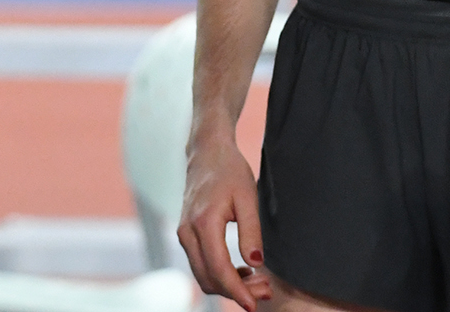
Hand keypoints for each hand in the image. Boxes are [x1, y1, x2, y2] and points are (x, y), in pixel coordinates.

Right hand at [178, 133, 272, 309]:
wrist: (206, 153)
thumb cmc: (229, 171)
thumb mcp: (248, 196)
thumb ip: (251, 230)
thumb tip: (256, 262)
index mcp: (203, 222)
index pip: (219, 268)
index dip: (237, 290)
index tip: (254, 304)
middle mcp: (187, 233)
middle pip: (208, 278)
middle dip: (236, 291)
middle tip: (265, 291)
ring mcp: (184, 235)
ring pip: (203, 275)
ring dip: (228, 285)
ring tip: (258, 282)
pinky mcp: (186, 235)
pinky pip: (200, 265)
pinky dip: (219, 275)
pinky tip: (242, 271)